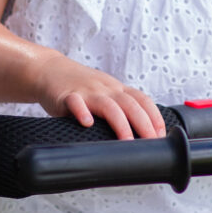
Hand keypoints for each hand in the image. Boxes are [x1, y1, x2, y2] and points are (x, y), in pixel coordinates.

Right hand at [35, 59, 164, 138]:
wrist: (49, 70)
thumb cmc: (80, 87)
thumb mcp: (105, 92)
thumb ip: (120, 108)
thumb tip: (139, 134)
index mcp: (117, 89)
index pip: (143, 100)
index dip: (155, 117)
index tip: (161, 136)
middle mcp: (106, 89)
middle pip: (130, 105)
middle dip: (144, 124)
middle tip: (151, 142)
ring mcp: (87, 92)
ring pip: (108, 106)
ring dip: (120, 124)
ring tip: (126, 141)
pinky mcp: (67, 96)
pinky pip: (75, 103)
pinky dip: (82, 112)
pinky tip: (86, 123)